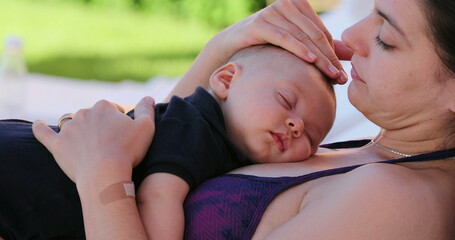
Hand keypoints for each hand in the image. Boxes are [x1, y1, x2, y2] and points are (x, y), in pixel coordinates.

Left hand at [32, 97, 155, 183]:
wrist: (105, 174)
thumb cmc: (128, 151)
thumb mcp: (146, 128)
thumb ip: (147, 110)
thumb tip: (148, 97)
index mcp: (104, 107)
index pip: (112, 109)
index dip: (120, 122)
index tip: (124, 136)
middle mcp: (84, 113)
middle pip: (92, 116)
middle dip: (99, 126)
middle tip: (109, 144)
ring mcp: (68, 129)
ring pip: (71, 123)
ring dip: (77, 128)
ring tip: (86, 142)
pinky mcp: (57, 145)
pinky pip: (44, 133)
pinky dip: (39, 127)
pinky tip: (37, 123)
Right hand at [213, 0, 350, 83]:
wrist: (231, 46)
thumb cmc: (265, 45)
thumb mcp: (295, 44)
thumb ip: (319, 46)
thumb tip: (348, 54)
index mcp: (299, 5)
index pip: (323, 33)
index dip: (335, 54)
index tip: (343, 74)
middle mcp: (287, 4)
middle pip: (316, 35)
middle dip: (330, 58)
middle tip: (341, 78)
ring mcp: (273, 12)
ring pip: (303, 37)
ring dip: (319, 58)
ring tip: (331, 75)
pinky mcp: (260, 23)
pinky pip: (285, 38)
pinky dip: (299, 49)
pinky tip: (311, 60)